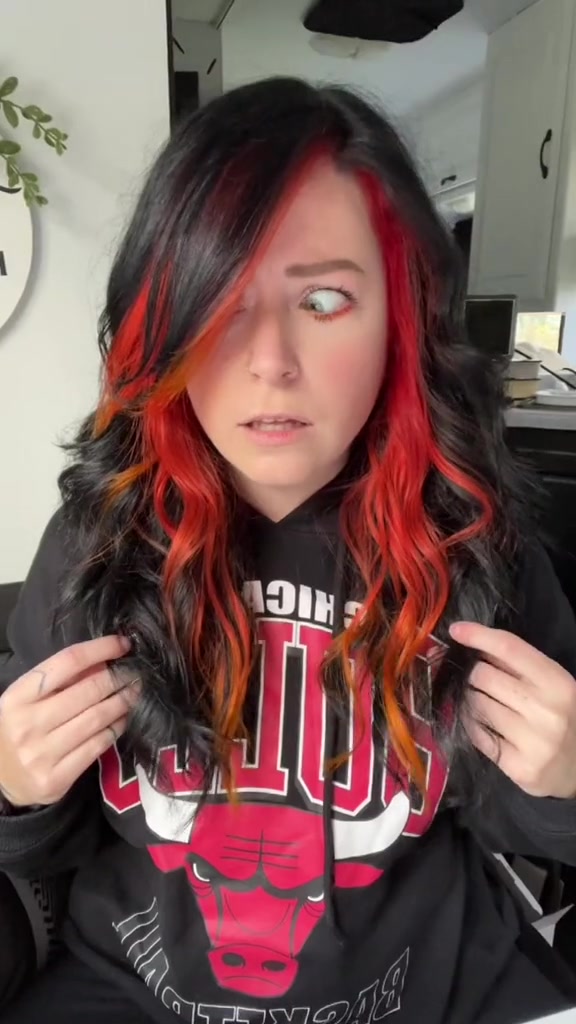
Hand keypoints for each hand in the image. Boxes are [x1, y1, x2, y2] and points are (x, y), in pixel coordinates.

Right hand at [0, 635, 137, 807]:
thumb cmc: (17, 726)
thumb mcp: (27, 698)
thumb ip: (61, 679)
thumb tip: (104, 660)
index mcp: (18, 697)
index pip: (67, 662)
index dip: (99, 649)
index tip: (122, 643)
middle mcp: (28, 724)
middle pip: (88, 690)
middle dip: (118, 677)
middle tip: (135, 671)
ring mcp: (42, 754)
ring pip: (97, 718)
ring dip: (122, 701)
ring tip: (134, 691)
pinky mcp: (56, 779)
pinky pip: (97, 745)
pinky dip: (116, 728)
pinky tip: (123, 718)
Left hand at [450, 622, 575, 799]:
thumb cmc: (563, 716)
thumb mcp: (552, 685)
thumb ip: (520, 665)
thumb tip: (475, 645)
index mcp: (558, 683)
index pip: (510, 649)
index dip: (479, 636)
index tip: (456, 630)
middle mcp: (546, 711)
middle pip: (484, 675)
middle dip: (475, 674)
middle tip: (482, 681)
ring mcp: (532, 742)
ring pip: (476, 704)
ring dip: (473, 699)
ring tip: (488, 704)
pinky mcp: (517, 767)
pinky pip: (476, 734)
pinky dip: (473, 725)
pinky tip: (486, 725)